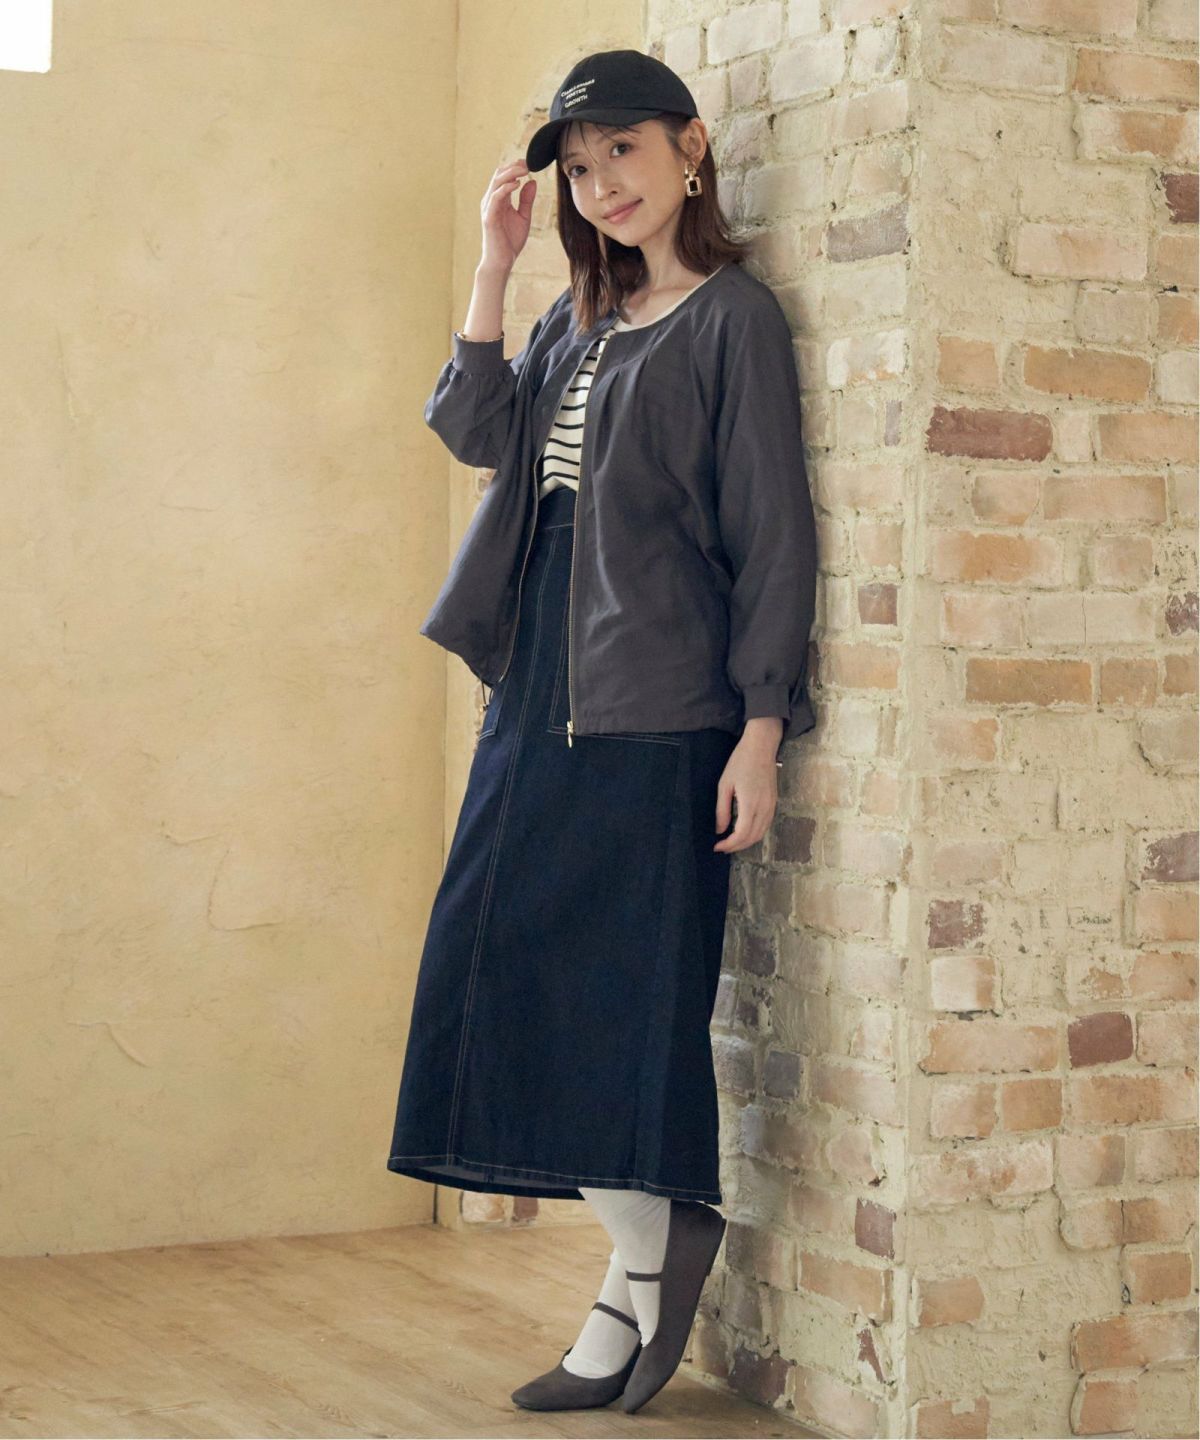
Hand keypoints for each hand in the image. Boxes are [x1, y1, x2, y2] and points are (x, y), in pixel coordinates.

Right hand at [480, 158, 535, 274]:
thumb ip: (526, 200)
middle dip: (513, 166)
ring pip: (496, 182)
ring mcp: (488, 208)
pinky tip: (518, 184)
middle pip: (499, 175)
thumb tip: (533, 182)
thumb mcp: (523, 217)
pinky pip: (496, 197)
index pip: (504, 176)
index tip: (530, 163)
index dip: (515, 167)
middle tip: (528, 162)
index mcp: (499, 199)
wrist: (502, 261)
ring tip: (525, 169)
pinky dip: (506, 188)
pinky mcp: (489, 217)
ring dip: (511, 173)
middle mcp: (491, 200)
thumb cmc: (510, 241)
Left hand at [713, 718, 782, 852]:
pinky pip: (765, 825)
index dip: (729, 844)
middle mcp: (764, 808)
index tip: (717, 846)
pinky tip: (743, 832)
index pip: (741, 834)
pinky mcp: (774, 803)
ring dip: (746, 842)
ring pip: (761, 834)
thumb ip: (722, 809)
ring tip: (731, 842)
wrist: (761, 747)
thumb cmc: (740, 762)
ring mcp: (771, 806)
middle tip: (721, 847)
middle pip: (752, 838)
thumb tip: (719, 830)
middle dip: (736, 847)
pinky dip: (754, 834)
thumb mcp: (725, 785)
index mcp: (750, 804)